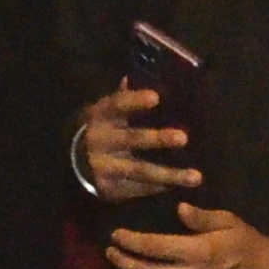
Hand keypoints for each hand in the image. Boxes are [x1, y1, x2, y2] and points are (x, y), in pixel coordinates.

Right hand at [75, 80, 198, 204]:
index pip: (116, 105)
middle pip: (131, 139)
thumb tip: (131, 78)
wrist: (71, 162)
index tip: (155, 97)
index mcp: (99, 116)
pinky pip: (138, 189)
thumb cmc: (96, 131)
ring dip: (169, 174)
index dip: (134, 101)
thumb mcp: (102, 114)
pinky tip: (179, 191)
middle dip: (157, 139)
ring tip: (196, 177)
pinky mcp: (109, 188)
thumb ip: (119, 100)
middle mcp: (100, 140)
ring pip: (140, 170)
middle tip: (183, 138)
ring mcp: (104, 165)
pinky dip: (159, 189)